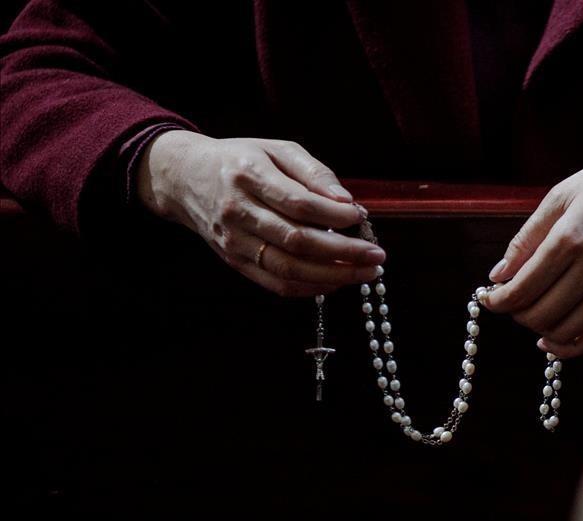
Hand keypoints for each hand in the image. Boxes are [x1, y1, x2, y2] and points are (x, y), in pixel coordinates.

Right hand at [136, 130, 383, 296]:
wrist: (184, 178)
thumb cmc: (240, 160)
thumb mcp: (276, 149)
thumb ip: (314, 173)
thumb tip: (347, 202)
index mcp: (249, 176)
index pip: (298, 203)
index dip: (334, 216)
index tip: (361, 217)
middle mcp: (238, 212)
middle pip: (296, 241)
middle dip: (343, 252)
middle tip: (377, 255)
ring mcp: (234, 241)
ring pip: (287, 268)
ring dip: (332, 276)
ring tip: (365, 273)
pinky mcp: (235, 262)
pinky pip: (275, 283)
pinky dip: (310, 287)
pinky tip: (336, 281)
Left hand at [482, 133, 582, 356]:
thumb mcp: (563, 194)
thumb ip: (527, 238)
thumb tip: (498, 275)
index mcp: (571, 237)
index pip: (522, 287)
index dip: (497, 299)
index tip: (489, 297)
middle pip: (539, 313)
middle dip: (515, 312)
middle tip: (510, 300)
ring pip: (563, 330)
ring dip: (538, 328)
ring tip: (531, 313)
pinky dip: (568, 346)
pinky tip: (551, 341)